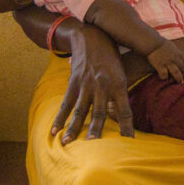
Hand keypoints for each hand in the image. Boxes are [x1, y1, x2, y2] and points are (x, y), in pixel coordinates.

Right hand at [51, 23, 134, 142]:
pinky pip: (66, 103)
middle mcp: (103, 85)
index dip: (127, 127)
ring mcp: (87, 84)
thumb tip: (120, 116)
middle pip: (100, 113)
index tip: (129, 142)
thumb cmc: (111, 57)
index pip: (125, 110)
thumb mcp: (122, 72)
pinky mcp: (74, 82)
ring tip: (68, 143)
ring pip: (80, 110)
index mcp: (119, 84)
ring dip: (74, 128)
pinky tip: (55, 131)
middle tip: (94, 148)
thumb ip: (120, 93)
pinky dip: (60, 118)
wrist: (91, 37)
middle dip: (96, 130)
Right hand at [148, 39, 183, 81]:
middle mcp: (174, 58)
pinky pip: (164, 74)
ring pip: (176, 72)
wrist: (153, 43)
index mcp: (176, 52)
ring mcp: (168, 63)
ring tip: (180, 82)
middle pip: (182, 67)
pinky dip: (164, 77)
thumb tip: (172, 50)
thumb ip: (172, 49)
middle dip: (183, 72)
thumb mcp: (170, 44)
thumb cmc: (159, 42)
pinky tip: (163, 78)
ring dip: (179, 78)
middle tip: (183, 77)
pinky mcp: (160, 66)